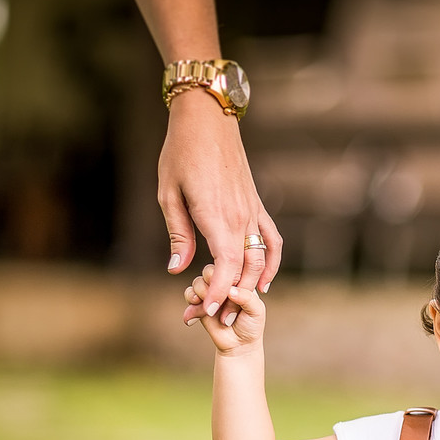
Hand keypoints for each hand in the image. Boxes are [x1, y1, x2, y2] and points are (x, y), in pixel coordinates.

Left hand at [160, 91, 281, 324]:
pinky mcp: (257, 206)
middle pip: (242, 269)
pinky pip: (272, 240)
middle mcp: (239, 217)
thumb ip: (179, 233)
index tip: (205, 312)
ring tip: (235, 307)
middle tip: (211, 320)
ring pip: (259, 258)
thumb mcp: (168, 193)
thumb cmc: (181, 153)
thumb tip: (179, 268)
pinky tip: (264, 281)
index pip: (224, 265)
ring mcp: (252, 212)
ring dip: (250, 287)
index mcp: (215, 215)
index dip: (217, 292)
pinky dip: (272, 263)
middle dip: (228, 298)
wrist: (208, 120)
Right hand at [184, 264, 264, 352]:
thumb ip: (246, 298)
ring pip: (198, 282)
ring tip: (210, 311)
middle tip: (221, 303)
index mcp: (240, 279)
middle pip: (210, 271)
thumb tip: (230, 289)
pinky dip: (192, 303)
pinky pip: (189, 294)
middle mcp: (223, 283)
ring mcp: (210, 292)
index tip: (232, 296)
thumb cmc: (251, 325)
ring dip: (202, 295)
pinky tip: (198, 314)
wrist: (238, 345)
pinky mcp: (199, 303)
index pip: (229, 267)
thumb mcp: (256, 311)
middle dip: (213, 286)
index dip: (227, 280)